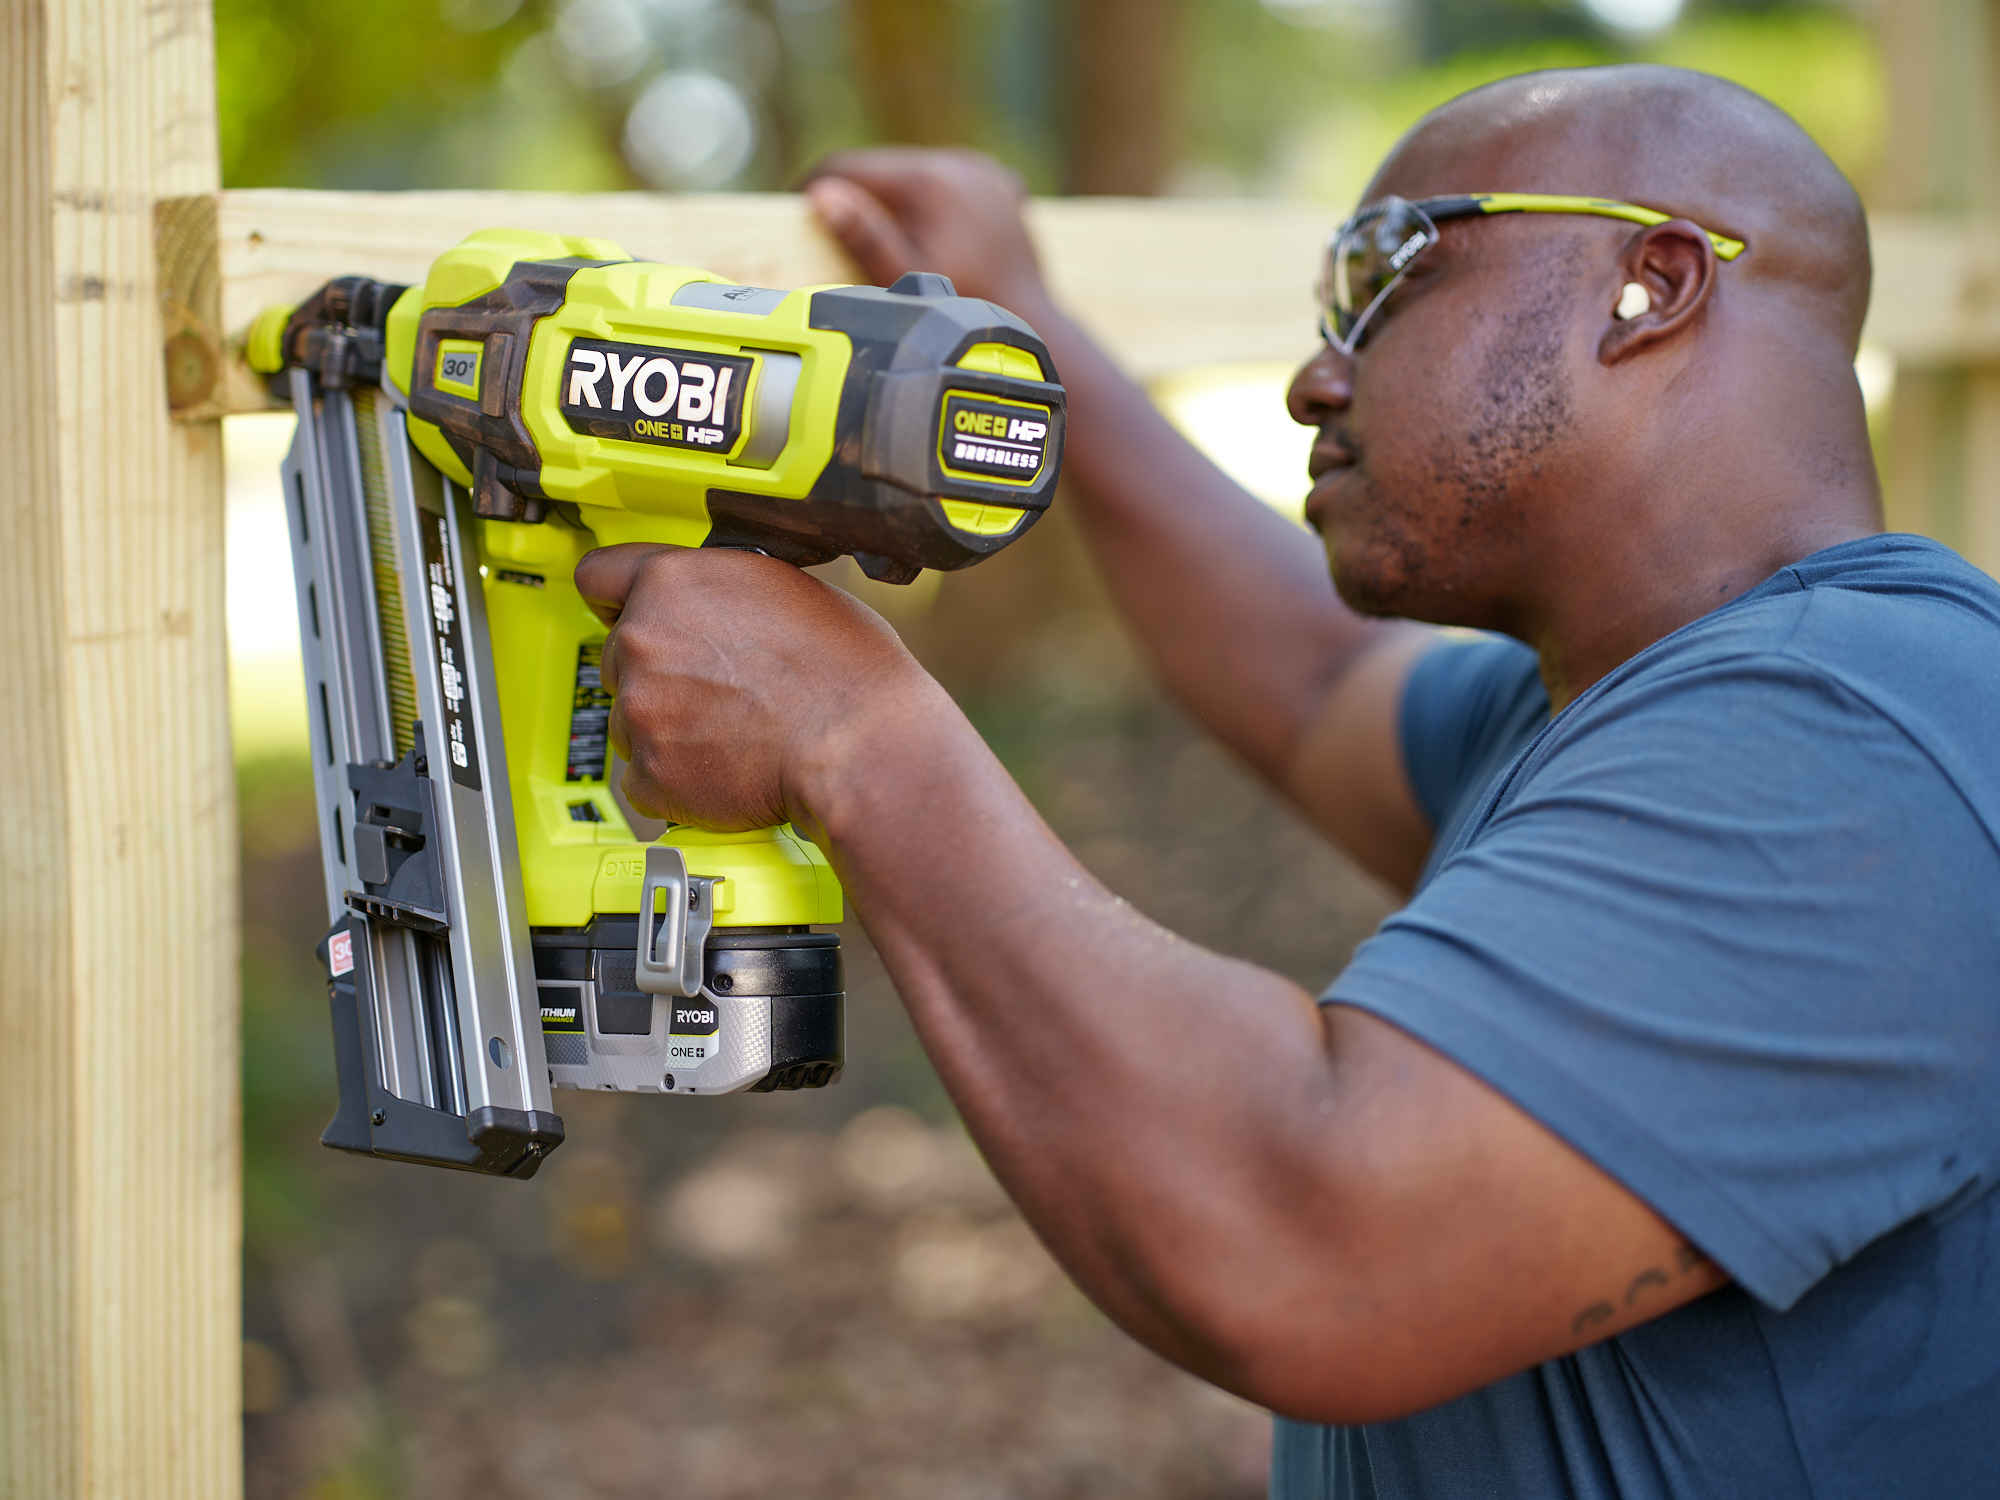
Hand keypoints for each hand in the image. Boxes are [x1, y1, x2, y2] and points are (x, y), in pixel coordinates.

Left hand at [573, 544, 924, 833]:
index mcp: (674, 582)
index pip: (598, 575)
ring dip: (666, 729)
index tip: (620, 611)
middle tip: (714, 688)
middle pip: (617, 655)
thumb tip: (715, 607)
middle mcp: (644, 639)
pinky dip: (674, 782)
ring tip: (730, 732)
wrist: (859, 747)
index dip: (615, 598)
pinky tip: (723, 768)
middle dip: (657, 673)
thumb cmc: (844, 672)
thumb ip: (722, 591)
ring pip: (629, 720)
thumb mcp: (785, 588)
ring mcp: (640, 709)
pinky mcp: (649, 771)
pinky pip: (643, 779)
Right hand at [803, 148, 1052, 315]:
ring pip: (916, 173)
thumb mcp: (906, 277)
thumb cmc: (966, 305)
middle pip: (882, 167)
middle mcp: (957, 162)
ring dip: (894, 198)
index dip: (815, 187)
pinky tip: (930, 230)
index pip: (850, 166)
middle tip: (829, 232)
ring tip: (880, 237)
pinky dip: (933, 201)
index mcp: (928, 178)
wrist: (1030, 320)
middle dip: (855, 195)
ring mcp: (982, 172)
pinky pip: (950, 182)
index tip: (792, 212)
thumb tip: (820, 197)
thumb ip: (865, 237)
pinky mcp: (998, 186)